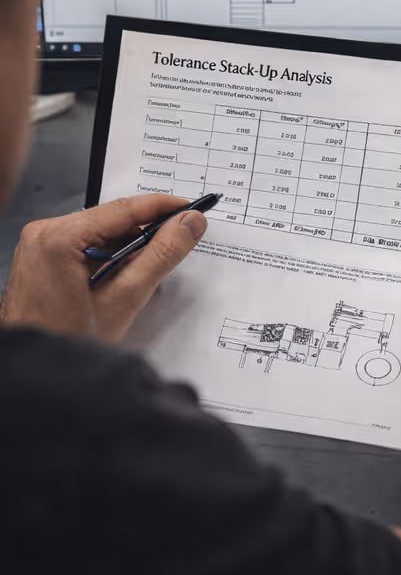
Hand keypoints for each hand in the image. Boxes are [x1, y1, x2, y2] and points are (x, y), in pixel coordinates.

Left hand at [0, 194, 205, 342]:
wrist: (33, 367)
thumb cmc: (64, 338)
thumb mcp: (125, 297)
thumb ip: (162, 255)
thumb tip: (189, 224)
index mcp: (60, 236)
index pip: (125, 208)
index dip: (165, 206)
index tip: (193, 208)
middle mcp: (45, 232)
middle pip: (113, 219)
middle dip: (146, 235)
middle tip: (173, 251)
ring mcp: (41, 243)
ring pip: (102, 232)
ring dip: (127, 250)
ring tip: (136, 280)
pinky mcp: (43, 255)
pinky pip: (86, 243)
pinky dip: (109, 257)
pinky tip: (117, 281)